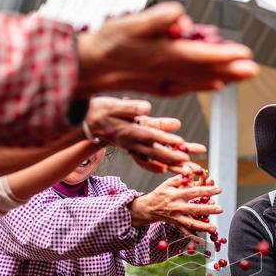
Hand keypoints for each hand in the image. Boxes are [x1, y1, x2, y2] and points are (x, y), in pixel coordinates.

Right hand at [75, 3, 258, 96]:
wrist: (89, 68)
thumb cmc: (106, 44)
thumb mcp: (129, 23)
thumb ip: (156, 19)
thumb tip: (180, 16)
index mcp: (163, 55)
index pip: (202, 56)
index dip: (225, 56)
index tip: (244, 55)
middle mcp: (167, 71)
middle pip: (207, 71)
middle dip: (232, 70)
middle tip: (253, 70)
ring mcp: (164, 80)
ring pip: (200, 80)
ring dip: (223, 78)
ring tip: (242, 75)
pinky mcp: (159, 85)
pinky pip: (188, 86)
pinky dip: (204, 85)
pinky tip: (215, 85)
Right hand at [84, 97, 204, 172]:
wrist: (86, 123)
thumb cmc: (100, 111)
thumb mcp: (113, 105)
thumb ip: (131, 107)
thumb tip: (148, 108)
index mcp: (129, 132)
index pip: (151, 136)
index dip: (166, 139)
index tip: (180, 142)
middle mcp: (132, 143)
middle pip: (155, 152)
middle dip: (172, 158)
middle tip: (189, 163)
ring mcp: (131, 147)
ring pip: (153, 158)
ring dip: (169, 164)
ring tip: (185, 170)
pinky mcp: (131, 148)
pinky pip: (143, 160)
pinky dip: (153, 166)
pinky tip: (164, 170)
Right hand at [129, 173, 221, 235]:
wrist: (149, 208)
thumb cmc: (161, 194)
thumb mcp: (168, 183)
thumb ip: (180, 178)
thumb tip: (192, 171)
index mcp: (176, 195)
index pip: (194, 192)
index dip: (206, 190)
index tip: (219, 190)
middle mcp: (177, 207)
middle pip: (194, 209)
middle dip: (208, 209)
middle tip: (220, 209)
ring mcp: (177, 218)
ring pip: (191, 223)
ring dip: (203, 226)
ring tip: (214, 228)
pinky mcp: (176, 225)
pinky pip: (186, 232)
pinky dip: (194, 237)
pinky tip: (203, 241)